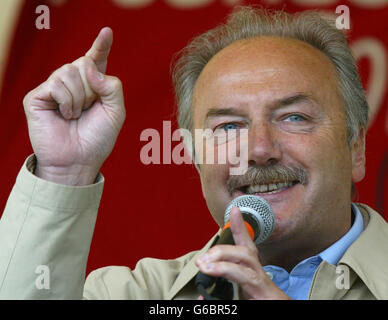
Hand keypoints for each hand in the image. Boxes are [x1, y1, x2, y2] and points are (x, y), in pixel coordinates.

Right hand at [23, 27, 125, 184]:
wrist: (79, 161)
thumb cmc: (98, 139)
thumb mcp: (116, 112)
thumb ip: (112, 86)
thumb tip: (90, 67)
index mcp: (93, 86)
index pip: (96, 60)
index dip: (101, 45)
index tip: (107, 32)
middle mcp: (73, 84)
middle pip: (84, 62)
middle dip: (92, 88)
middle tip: (88, 109)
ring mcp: (54, 88)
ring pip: (70, 71)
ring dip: (80, 97)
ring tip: (75, 115)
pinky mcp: (38, 96)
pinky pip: (56, 83)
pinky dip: (67, 101)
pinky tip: (65, 115)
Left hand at [196, 207, 290, 299]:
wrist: (278, 311)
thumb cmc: (258, 301)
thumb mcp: (239, 296)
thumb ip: (221, 293)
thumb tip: (201, 296)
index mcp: (252, 273)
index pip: (246, 247)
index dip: (240, 228)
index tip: (234, 210)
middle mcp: (260, 277)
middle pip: (246, 254)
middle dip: (224, 250)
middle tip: (203, 259)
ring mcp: (264, 288)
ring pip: (248, 269)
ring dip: (225, 265)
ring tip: (207, 267)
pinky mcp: (265, 298)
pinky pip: (248, 283)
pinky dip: (231, 279)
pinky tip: (214, 283)